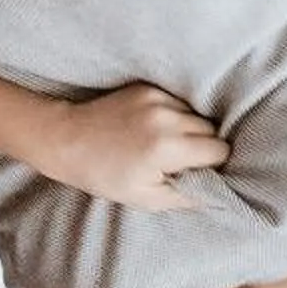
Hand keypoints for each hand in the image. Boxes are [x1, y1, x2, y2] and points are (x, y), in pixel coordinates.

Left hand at [31, 84, 227, 212]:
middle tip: (175, 159)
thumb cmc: (104, 176)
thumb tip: (219, 193)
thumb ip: (187, 196)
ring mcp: (156, 99)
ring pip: (195, 114)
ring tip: (160, 142)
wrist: (67, 140)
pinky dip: (172, 115)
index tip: (193, 170)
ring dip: (187, 128)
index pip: (218, 150)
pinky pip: (177, 102)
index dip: (210, 164)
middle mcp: (166, 118)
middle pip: (211, 130)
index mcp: (167, 148)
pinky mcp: (147, 88)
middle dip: (201, 145)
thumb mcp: (146, 199)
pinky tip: (150, 127)